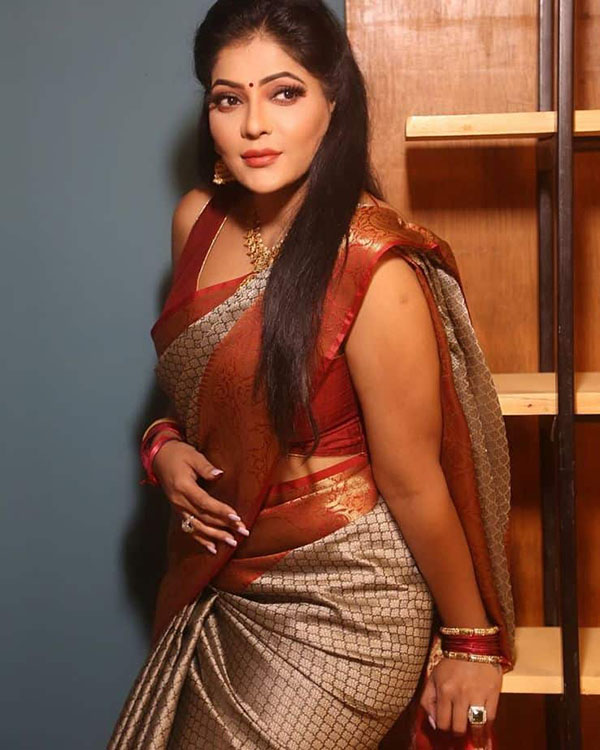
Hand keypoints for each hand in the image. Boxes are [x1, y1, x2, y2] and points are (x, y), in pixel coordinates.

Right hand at [152, 439, 248, 553]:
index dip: (220, 510)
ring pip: (197, 527)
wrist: (159, 457)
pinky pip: (190, 528)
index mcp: (183, 487)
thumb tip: (219, 474)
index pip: (204, 502)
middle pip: (204, 517)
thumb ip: (206, 467)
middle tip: (242, 532)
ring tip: (231, 543)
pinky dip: (201, 540)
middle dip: (224, 526)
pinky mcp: (178, 511)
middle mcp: (179, 501)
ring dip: (215, 536)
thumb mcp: (193, 456)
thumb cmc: (178, 454)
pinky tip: (213, 549)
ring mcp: (178, 508)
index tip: (236, 517)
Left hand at [420, 656, 501, 745]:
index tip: (447, 733)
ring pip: (476, 726)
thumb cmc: (450, 663)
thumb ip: (427, 700)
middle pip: (459, 727)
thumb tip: (434, 724)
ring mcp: (478, 695)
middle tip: (460, 735)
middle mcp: (460, 695)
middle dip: (458, 734)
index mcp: (444, 691)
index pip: (443, 723)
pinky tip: (486, 732)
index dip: (444, 731)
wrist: (472, 645)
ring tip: (476, 741)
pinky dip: (488, 728)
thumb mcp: (433, 677)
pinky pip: (491, 718)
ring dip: (475, 736)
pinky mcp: (493, 693)